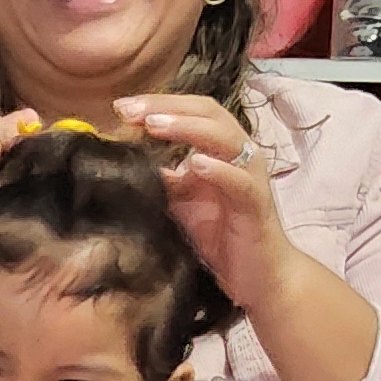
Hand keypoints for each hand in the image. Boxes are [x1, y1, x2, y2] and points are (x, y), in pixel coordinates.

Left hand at [113, 93, 297, 314]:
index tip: (121, 108)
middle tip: (129, 109)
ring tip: (155, 125)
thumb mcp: (180, 202)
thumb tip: (126, 160)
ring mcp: (250, 177)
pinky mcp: (256, 204)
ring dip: (189, 127)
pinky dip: (219, 170)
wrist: (259, 276)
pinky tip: (196, 163)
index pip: (191, 111)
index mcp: (221, 149)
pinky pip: (240, 181)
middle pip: (207, 112)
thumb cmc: (221, 236)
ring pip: (225, 138)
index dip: (158, 104)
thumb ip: (161, 179)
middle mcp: (239, 154)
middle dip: (167, 107)